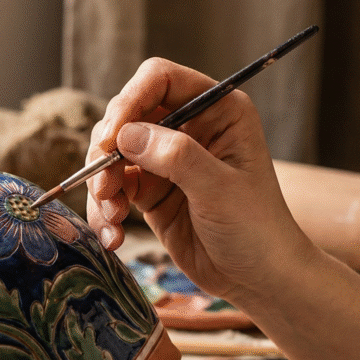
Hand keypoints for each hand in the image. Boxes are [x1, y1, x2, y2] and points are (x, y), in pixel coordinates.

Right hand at [86, 57, 313, 303]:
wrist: (258, 279)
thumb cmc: (256, 229)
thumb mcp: (221, 191)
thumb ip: (177, 158)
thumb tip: (126, 135)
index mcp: (217, 110)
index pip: (160, 80)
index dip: (129, 101)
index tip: (112, 139)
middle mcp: (189, 127)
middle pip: (126, 115)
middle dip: (107, 151)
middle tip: (105, 187)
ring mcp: (166, 159)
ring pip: (112, 154)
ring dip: (101, 186)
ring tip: (111, 219)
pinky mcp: (150, 191)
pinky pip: (112, 189)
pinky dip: (104, 211)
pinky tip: (113, 237)